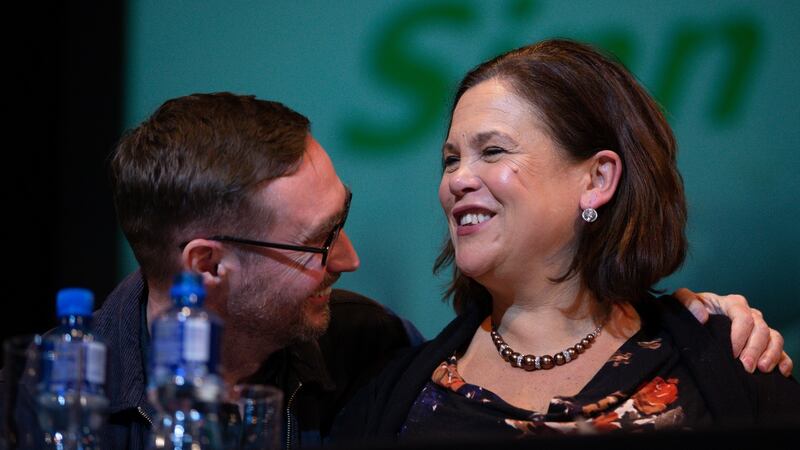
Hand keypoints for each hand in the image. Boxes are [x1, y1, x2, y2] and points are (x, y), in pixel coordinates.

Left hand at [673, 288, 792, 376]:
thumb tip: (702, 315)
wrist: (694, 323)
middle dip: (754, 349)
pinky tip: (780, 372)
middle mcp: (750, 314)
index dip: (739, 335)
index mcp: (732, 304)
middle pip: (761, 329)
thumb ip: (687, 301)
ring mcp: (759, 328)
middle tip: (745, 367)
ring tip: (762, 369)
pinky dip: (783, 360)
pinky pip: (781, 350)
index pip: (743, 317)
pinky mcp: (765, 343)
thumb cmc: (690, 312)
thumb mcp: (682, 302)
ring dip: (771, 354)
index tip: (731, 352)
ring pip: (774, 338)